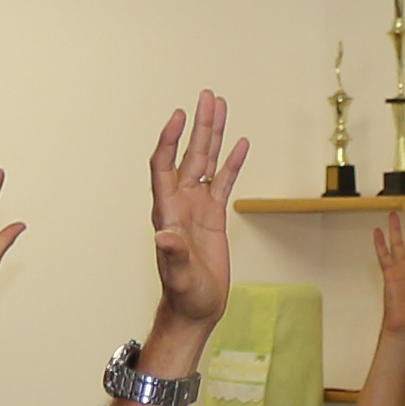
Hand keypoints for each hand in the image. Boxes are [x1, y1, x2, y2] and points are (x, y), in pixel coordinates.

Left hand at [145, 91, 244, 333]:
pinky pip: (224, 182)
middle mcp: (180, 203)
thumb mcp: (179, 276)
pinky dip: (232, 162)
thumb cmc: (184, 294)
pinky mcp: (213, 216)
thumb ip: (172, 255)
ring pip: (206, 162)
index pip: (164, 166)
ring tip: (220, 106)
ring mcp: (197, 207)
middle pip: (188, 155)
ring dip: (213, 135)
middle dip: (197, 126)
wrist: (195, 308)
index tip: (179, 116)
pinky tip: (241, 143)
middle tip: (206, 96)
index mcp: (167, 211)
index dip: (169, 141)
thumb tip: (164, 235)